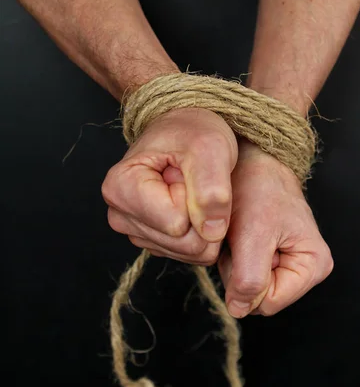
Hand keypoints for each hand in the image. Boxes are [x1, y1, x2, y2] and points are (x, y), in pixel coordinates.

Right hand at [102, 107, 237, 264]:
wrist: (188, 131)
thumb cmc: (193, 132)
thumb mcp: (209, 147)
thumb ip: (211, 187)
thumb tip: (212, 231)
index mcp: (121, 187)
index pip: (176, 222)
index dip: (195, 198)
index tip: (187, 171)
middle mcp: (120, 214)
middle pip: (183, 243)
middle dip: (203, 215)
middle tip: (195, 181)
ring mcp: (136, 232)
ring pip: (190, 253)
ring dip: (205, 223)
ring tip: (194, 190)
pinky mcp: (154, 242)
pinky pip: (192, 255)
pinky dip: (203, 232)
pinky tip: (194, 204)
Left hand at [218, 139, 332, 316]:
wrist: (250, 160)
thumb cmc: (257, 188)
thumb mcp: (254, 234)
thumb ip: (250, 277)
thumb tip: (240, 310)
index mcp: (314, 265)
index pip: (270, 303)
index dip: (246, 281)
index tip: (245, 246)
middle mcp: (307, 268)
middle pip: (260, 298)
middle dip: (240, 271)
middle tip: (240, 237)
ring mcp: (289, 263)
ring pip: (248, 287)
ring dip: (234, 262)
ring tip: (239, 232)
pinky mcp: (272, 256)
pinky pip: (243, 272)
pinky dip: (233, 255)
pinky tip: (237, 234)